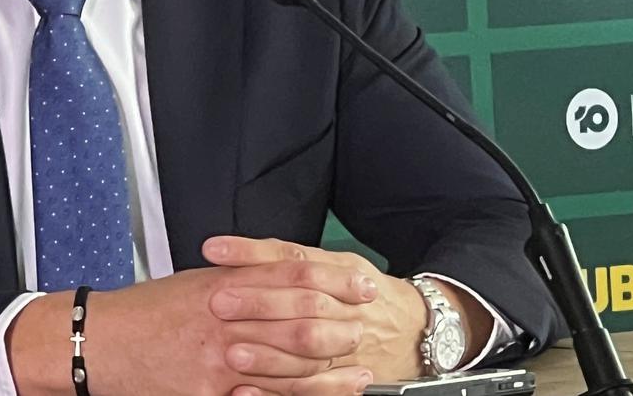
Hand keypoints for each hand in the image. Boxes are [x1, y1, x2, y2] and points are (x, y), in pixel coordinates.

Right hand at [6, 265, 377, 395]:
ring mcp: (219, 360)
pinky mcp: (210, 393)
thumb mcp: (191, 283)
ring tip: (360, 368)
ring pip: (289, 364)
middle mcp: (225, 318)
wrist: (99, 342)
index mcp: (221, 284)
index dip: (332, 278)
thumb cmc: (142, 313)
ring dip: (331, 368)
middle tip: (368, 323)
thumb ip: (234, 279)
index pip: (290, 274)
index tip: (360, 284)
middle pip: (298, 317)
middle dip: (340, 321)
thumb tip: (275, 276)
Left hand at [204, 236, 484, 388]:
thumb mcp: (337, 265)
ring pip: (310, 349)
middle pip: (302, 301)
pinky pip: (315, 387)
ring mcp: (350, 344)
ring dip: (268, 352)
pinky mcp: (348, 378)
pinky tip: (247, 389)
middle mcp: (347, 306)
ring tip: (231, 351)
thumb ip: (291, 260)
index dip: (252, 252)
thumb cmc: (363, 293)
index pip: (294, 258)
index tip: (215, 251)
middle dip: (259, 302)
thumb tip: (235, 252)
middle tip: (218, 301)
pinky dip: (280, 389)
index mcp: (341, 271)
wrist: (417, 330)